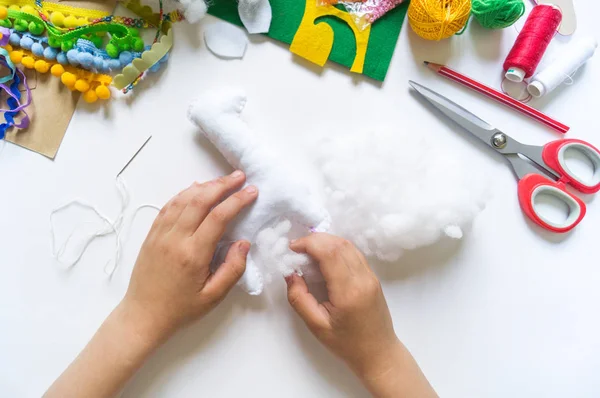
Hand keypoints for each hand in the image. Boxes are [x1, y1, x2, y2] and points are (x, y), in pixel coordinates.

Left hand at [123, 171, 257, 340]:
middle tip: (240, 177)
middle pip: (200, 200)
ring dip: (204, 186)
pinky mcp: (151, 235)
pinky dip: (183, 193)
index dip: (237, 200)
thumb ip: (232, 269)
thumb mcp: (213, 297)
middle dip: (222, 185)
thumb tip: (244, 243)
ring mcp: (160, 234)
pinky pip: (168, 206)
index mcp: (192, 254)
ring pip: (183, 199)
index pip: (218, 217)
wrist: (142, 316)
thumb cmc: (181, 309)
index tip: (252, 191)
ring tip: (222, 181)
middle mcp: (175, 239)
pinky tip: (195, 189)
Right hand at [286, 234, 435, 397]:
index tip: (292, 248)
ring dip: (326, 241)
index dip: (309, 244)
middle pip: (339, 244)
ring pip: (348, 245)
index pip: (330, 253)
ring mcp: (370, 276)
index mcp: (348, 291)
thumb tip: (291, 274)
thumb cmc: (346, 344)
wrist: (378, 353)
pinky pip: (353, 253)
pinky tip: (324, 256)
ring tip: (307, 251)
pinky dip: (336, 248)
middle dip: (315, 239)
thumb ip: (300, 298)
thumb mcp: (317, 326)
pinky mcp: (372, 276)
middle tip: (297, 248)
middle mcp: (363, 278)